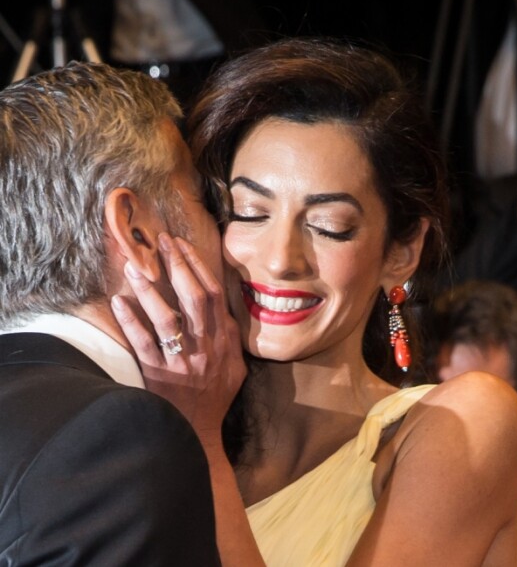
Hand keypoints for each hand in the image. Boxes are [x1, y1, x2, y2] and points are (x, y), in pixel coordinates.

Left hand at [111, 232, 245, 446]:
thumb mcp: (234, 369)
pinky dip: (131, 321)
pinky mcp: (158, 375)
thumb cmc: (214, 398)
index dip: (199, 267)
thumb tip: (224, 309)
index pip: (215, 295)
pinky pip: (144, 344)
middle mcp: (206, 348)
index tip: (183, 245)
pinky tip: (119, 302)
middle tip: (161, 242)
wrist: (195, 436)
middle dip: (178, 266)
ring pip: (167, 318)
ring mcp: (182, 362)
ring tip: (134, 266)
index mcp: (223, 342)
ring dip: (151, 290)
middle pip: (194, 298)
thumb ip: (230, 338)